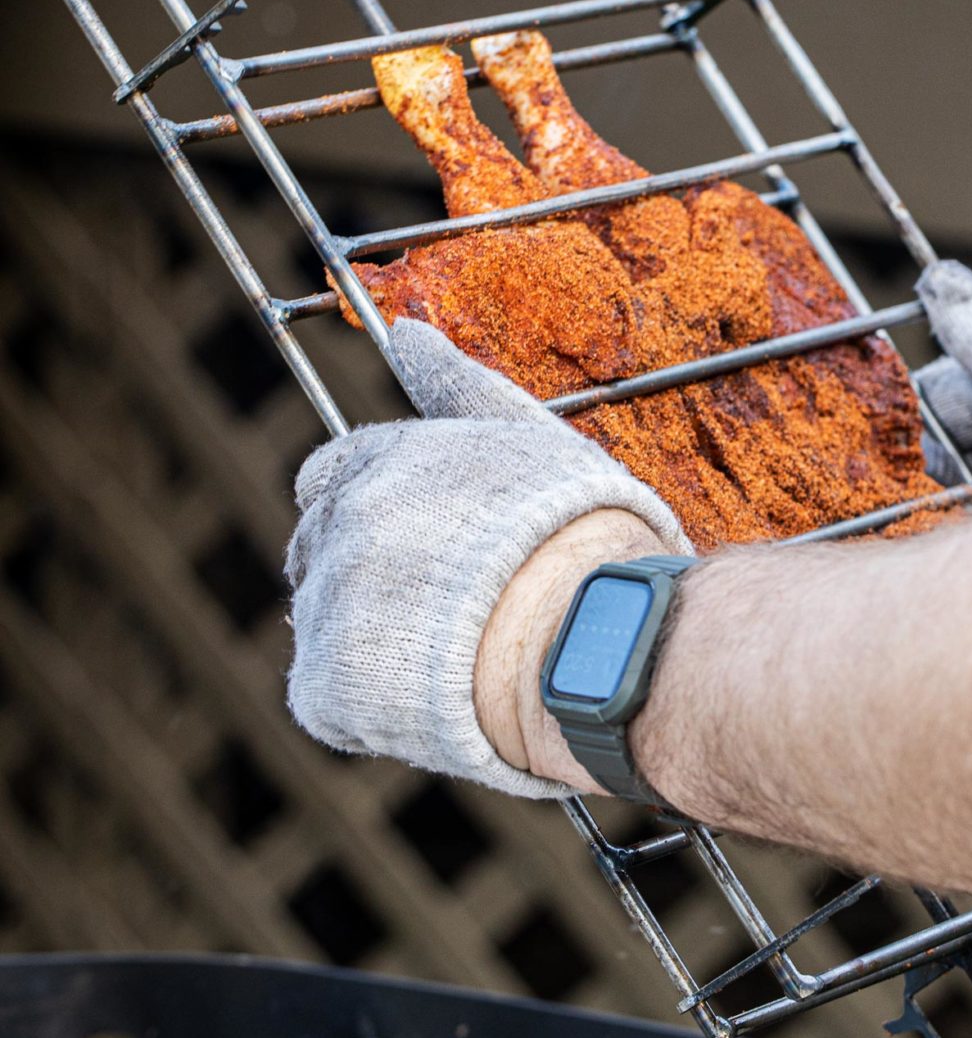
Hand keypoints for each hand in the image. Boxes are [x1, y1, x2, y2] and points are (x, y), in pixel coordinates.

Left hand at [285, 320, 689, 798]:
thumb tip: (404, 331)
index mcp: (381, 460)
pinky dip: (371, 706)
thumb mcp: (525, 436)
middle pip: (316, 548)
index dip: (368, 508)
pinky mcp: (327, 683)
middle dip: (366, 574)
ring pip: (324, 624)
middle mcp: (341, 524)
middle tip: (448, 608)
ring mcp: (328, 605)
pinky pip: (328, 696)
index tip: (420, 542)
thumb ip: (453, 383)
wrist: (589, 636)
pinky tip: (437, 697)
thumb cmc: (577, 533)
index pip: (326, 476)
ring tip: (455, 656)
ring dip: (371, 640)